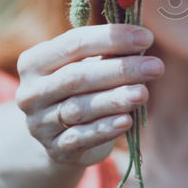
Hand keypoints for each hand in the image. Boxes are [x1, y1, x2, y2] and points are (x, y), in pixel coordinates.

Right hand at [15, 25, 162, 166]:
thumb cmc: (81, 90)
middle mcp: (32, 93)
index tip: (147, 37)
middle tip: (156, 66)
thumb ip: (108, 52)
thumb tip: (142, 38)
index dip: (111, 38)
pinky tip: (127, 121)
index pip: (73, 43)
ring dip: (115, 100)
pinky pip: (82, 138)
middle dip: (120, 70)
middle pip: (76, 77)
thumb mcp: (87, 66)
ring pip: (80, 109)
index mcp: (35, 62)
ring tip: (143, 93)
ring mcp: (40, 124)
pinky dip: (105, 129)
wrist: (60, 138)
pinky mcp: (56, 150)